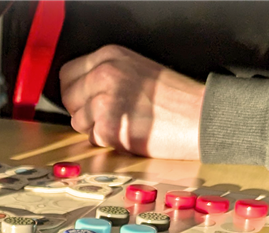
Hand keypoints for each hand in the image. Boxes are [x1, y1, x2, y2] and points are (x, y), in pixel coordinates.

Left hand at [60, 45, 204, 159]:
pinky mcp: (107, 127)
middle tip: (111, 114)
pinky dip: (108, 141)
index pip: (67, 74)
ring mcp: (103, 100)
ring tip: (126, 121)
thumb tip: (77, 92)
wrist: (201, 117)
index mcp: (109, 56)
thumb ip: (104, 75)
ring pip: (77, 121)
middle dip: (83, 110)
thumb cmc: (175, 98)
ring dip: (96, 127)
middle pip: (68, 98)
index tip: (87, 99)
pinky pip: (92, 138)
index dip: (76, 90)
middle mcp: (103, 74)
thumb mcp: (136, 69)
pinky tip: (130, 133)